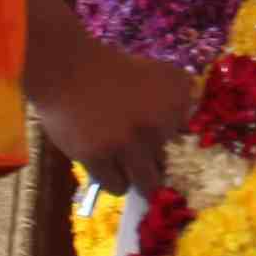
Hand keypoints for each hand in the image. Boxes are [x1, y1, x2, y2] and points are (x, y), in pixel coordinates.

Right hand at [24, 17, 202, 195]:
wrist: (69, 70)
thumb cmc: (113, 72)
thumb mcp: (157, 74)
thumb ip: (179, 98)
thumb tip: (185, 131)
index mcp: (175, 100)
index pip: (185, 142)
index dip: (169, 143)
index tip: (157, 140)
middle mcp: (156, 123)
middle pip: (165, 165)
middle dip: (154, 165)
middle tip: (138, 157)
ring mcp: (127, 142)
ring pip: (145, 183)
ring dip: (135, 177)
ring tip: (122, 163)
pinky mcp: (99, 157)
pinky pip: (117, 185)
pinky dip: (113, 179)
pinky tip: (105, 164)